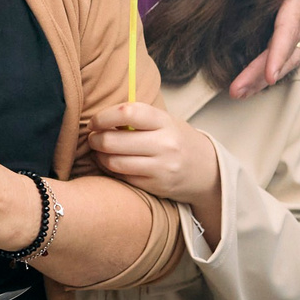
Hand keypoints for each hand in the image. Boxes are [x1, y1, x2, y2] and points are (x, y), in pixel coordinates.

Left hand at [86, 103, 218, 202]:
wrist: (206, 170)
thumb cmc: (176, 140)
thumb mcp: (165, 122)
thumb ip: (137, 117)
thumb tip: (100, 117)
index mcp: (165, 122)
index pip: (127, 113)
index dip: (103, 117)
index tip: (95, 122)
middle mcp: (165, 144)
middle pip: (113, 141)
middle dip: (95, 139)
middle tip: (93, 137)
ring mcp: (161, 167)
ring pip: (114, 162)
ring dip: (99, 156)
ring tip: (99, 150)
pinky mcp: (156, 186)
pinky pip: (122, 177)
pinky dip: (110, 170)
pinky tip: (111, 163)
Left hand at [227, 0, 299, 98]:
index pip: (290, 26)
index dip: (280, 51)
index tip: (270, 74)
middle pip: (289, 48)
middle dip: (264, 73)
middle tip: (238, 91)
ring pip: (292, 54)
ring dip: (267, 75)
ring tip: (241, 92)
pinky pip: (292, 50)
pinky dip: (275, 66)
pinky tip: (255, 80)